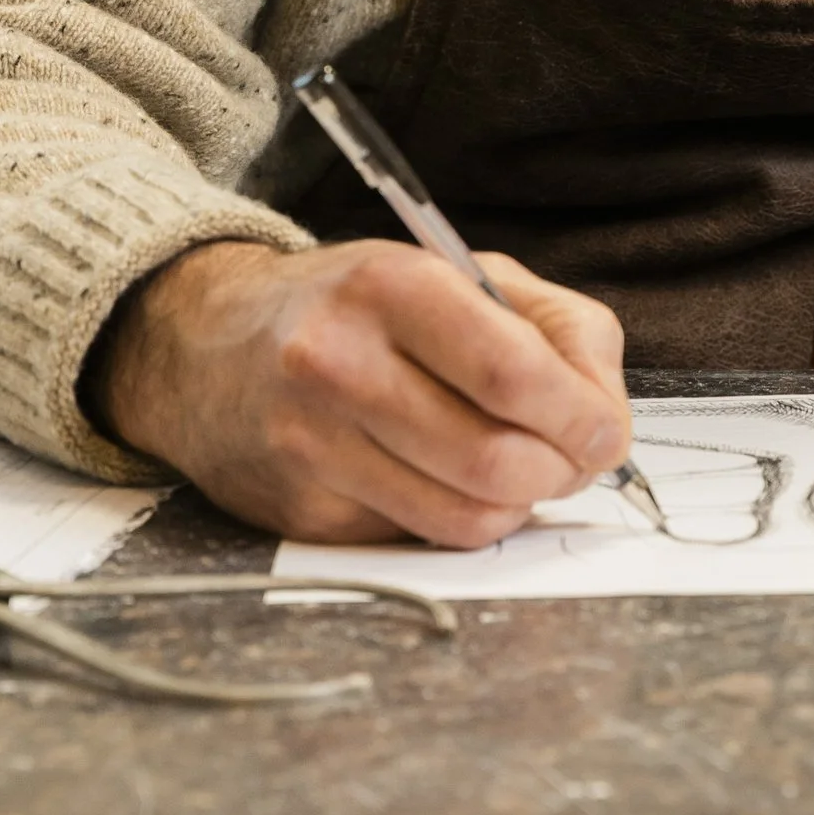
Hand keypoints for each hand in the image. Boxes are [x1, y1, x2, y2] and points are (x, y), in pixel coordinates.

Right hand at [94, 236, 632, 547]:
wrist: (208, 343)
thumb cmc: (357, 307)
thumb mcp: (460, 274)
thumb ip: (559, 330)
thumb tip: (605, 420)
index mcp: (392, 286)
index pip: (516, 376)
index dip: (584, 419)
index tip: (604, 431)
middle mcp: (340, 363)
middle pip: (497, 459)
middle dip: (560, 472)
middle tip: (568, 458)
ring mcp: (312, 445)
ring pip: (465, 518)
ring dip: (517, 505)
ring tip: (515, 469)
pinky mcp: (300, 512)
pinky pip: (418, 540)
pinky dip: (456, 519)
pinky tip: (443, 478)